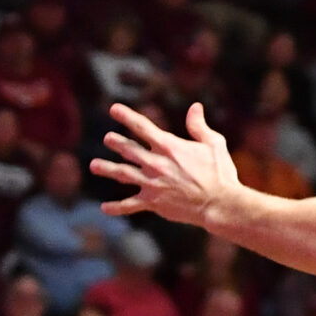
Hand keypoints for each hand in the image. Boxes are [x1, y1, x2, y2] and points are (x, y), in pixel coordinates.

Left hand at [93, 103, 242, 227]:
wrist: (219, 203)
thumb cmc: (220, 173)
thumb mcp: (213, 144)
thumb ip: (199, 126)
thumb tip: (195, 107)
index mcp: (169, 147)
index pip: (142, 127)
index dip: (126, 116)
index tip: (113, 108)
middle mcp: (156, 163)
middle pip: (129, 149)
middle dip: (116, 142)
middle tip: (107, 138)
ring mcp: (152, 183)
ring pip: (123, 174)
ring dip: (107, 169)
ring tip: (94, 165)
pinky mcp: (153, 202)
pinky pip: (130, 205)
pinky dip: (117, 207)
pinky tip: (104, 208)